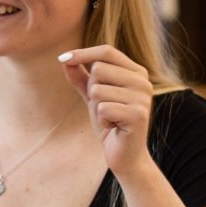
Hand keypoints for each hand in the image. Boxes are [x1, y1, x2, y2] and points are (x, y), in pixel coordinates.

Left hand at [59, 45, 153, 177]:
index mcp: (136, 72)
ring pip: (98, 89)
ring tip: (110, 118)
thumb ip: (81, 77)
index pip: (107, 51)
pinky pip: (103, 108)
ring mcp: (142, 97)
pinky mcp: (138, 114)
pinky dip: (102, 120)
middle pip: (98, 69)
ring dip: (96, 107)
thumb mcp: (93, 97)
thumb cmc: (110, 122)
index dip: (83, 53)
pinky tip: (113, 127)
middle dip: (92, 90)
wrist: (125, 155)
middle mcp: (143, 81)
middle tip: (104, 107)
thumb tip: (64, 59)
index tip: (62, 58)